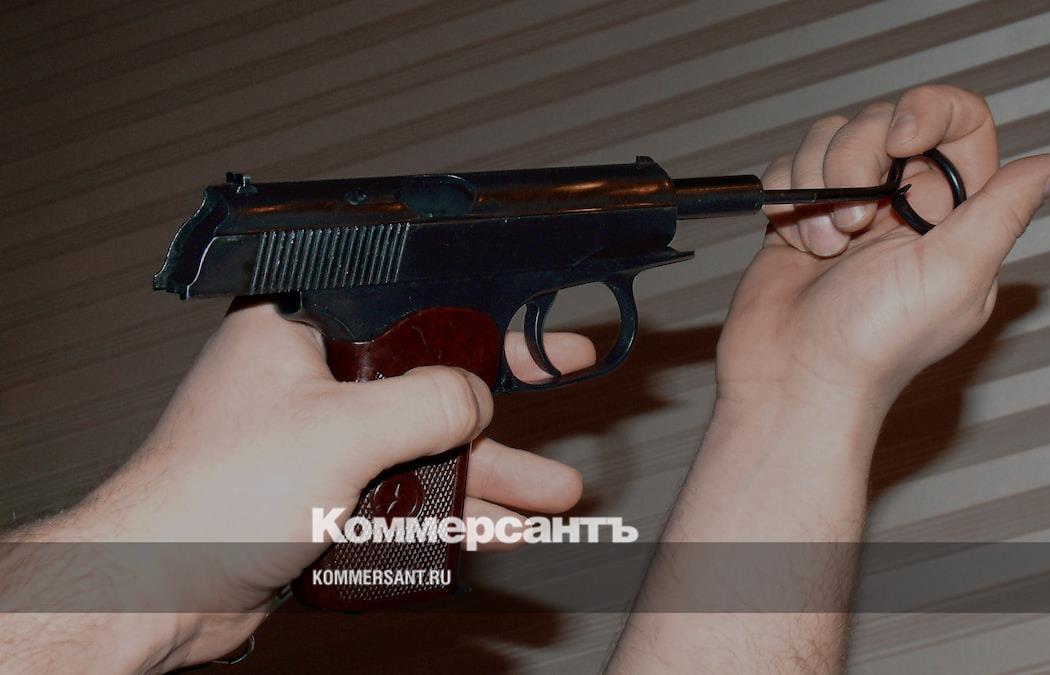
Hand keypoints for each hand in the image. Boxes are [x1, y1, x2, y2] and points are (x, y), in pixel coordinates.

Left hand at [20, 302, 593, 669]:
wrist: (154, 591)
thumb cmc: (206, 498)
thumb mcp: (341, 431)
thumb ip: (426, 404)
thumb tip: (476, 398)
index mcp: (299, 331)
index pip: (410, 306)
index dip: (483, 317)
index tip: (534, 329)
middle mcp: (312, 381)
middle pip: (429, 380)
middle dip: (502, 404)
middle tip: (564, 385)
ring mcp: (319, 441)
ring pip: (423, 447)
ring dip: (489, 473)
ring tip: (554, 494)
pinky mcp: (321, 496)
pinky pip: (402, 495)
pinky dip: (449, 513)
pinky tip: (496, 530)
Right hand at [717, 85, 1049, 409]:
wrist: (795, 376)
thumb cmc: (876, 341)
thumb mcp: (958, 272)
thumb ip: (1006, 209)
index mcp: (954, 214)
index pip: (959, 121)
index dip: (929, 112)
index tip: (901, 142)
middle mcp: (901, 205)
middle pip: (883, 120)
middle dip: (857, 158)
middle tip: (856, 222)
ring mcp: (846, 208)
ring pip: (830, 137)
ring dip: (818, 184)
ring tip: (825, 246)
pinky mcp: (798, 217)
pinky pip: (788, 168)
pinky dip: (787, 198)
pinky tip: (797, 246)